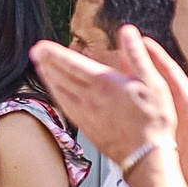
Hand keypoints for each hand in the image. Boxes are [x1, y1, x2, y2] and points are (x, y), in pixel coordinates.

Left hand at [30, 30, 175, 171]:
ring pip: (60, 92)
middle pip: (61, 77)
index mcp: (105, 83)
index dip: (54, 54)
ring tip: (40, 67)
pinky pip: (65, 107)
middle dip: (46, 63)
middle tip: (34, 51)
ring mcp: (85, 114)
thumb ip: (137, 55)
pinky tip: (55, 92)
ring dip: (48, 78)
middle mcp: (90, 98)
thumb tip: (127, 32)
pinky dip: (56, 96)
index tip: (40, 46)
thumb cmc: (153, 119)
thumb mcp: (153, 81)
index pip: (73, 64)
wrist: (146, 155)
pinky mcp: (86, 127)